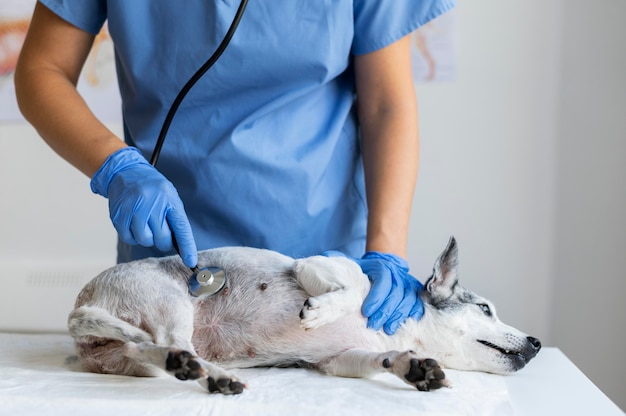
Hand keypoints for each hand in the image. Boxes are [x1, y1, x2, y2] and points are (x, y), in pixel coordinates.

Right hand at [90, 147, 197, 267]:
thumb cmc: (151, 187)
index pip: (181, 228)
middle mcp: (152, 204)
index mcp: (169, 199)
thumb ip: (174, 218)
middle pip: (162, 239)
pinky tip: (134, 224)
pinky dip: (133, 236)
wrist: (125, 171)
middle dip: (163, 240)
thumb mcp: (169, 196)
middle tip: (159, 231)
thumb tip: (179, 245)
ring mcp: (134, 210)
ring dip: (147, 238)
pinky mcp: (119, 216)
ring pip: (145, 241)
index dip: (187, 247)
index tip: (191, 262)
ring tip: (145, 223)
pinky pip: (129, 239)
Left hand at [323, 251, 423, 334]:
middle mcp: (397, 273)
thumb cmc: (362, 269)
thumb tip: (323, 261)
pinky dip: (411, 314)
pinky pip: (417, 304)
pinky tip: (401, 324)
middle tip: (373, 325)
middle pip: (396, 292)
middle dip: (385, 311)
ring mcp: (407, 282)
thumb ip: (336, 261)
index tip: (365, 312)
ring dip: (398, 316)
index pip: (383, 279)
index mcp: (381, 266)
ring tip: (387, 329)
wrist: (382, 264)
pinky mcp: (413, 292)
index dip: (376, 296)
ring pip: (408, 299)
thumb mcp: (349, 263)